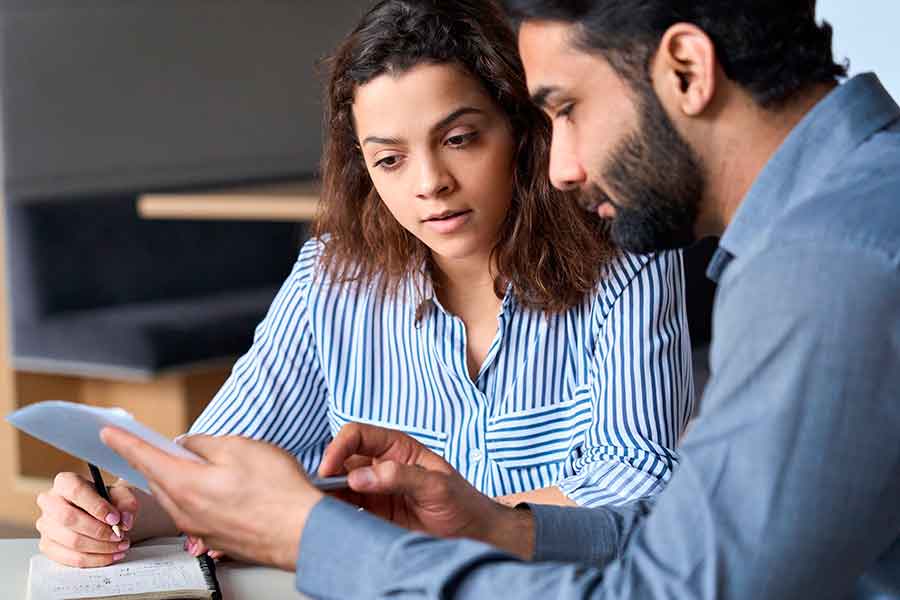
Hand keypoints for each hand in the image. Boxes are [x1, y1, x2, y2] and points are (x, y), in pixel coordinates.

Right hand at [36, 472, 137, 566]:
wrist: (104, 514)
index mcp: (65, 482)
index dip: (97, 507)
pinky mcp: (48, 546)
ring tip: (120, 546)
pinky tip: (110, 555)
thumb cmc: (109, 501)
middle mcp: (50, 502)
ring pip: (71, 541)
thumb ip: (127, 504)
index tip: (115, 519)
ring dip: (100, 548)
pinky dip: (94, 560)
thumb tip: (125, 521)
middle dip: (98, 531)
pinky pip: (70, 558)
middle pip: (69, 518)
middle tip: (119, 536)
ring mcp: (46, 525)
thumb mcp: (122, 495)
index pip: (76, 491)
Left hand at [100, 428, 323, 570]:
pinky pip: (195, 511)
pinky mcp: (216, 538)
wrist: (302, 531)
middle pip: (159, 479)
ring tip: (207, 464)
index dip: (125, 441)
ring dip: (181, 478)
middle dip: (158, 459)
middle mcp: (185, 511)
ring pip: (177, 496)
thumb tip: (188, 445)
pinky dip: (198, 495)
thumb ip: (205, 444)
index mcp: (185, 484)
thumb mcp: (240, 447)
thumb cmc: (277, 491)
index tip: (109, 433)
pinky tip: (223, 488)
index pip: (144, 457)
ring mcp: (200, 528)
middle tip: (167, 444)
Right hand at [319, 423, 534, 557]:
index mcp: (397, 447)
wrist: (473, 535)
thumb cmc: (461, 503)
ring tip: (322, 509)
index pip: (358, 435)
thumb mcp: (435, 485)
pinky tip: (332, 520)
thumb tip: (359, 476)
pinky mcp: (374, 514)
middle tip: (320, 493)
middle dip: (328, 473)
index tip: (329, 468)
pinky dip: (335, 513)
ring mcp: (376, 490)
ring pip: (340, 486)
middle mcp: (382, 464)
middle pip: (343, 460)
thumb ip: (399, 476)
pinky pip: (347, 509)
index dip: (339, 447)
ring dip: (329, 495)